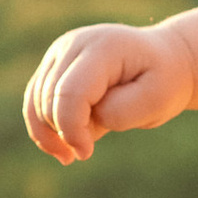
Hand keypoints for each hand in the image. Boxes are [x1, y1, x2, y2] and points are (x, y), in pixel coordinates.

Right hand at [23, 22, 189, 162]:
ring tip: (75, 153)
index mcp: (103, 48)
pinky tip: (62, 148)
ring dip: (52, 133)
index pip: (70, 93)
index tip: (86, 153)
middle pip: (49, 100)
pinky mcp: (52, 66)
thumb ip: (122, 112)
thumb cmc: (164, 81)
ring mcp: (59, 53)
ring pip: (36, 103)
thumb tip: (86, 120)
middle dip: (64, 132)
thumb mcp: (158, 100)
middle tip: (88, 150)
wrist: (164, 61)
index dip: (71, 130)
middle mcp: (74, 44)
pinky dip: (43, 128)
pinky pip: (34, 102)